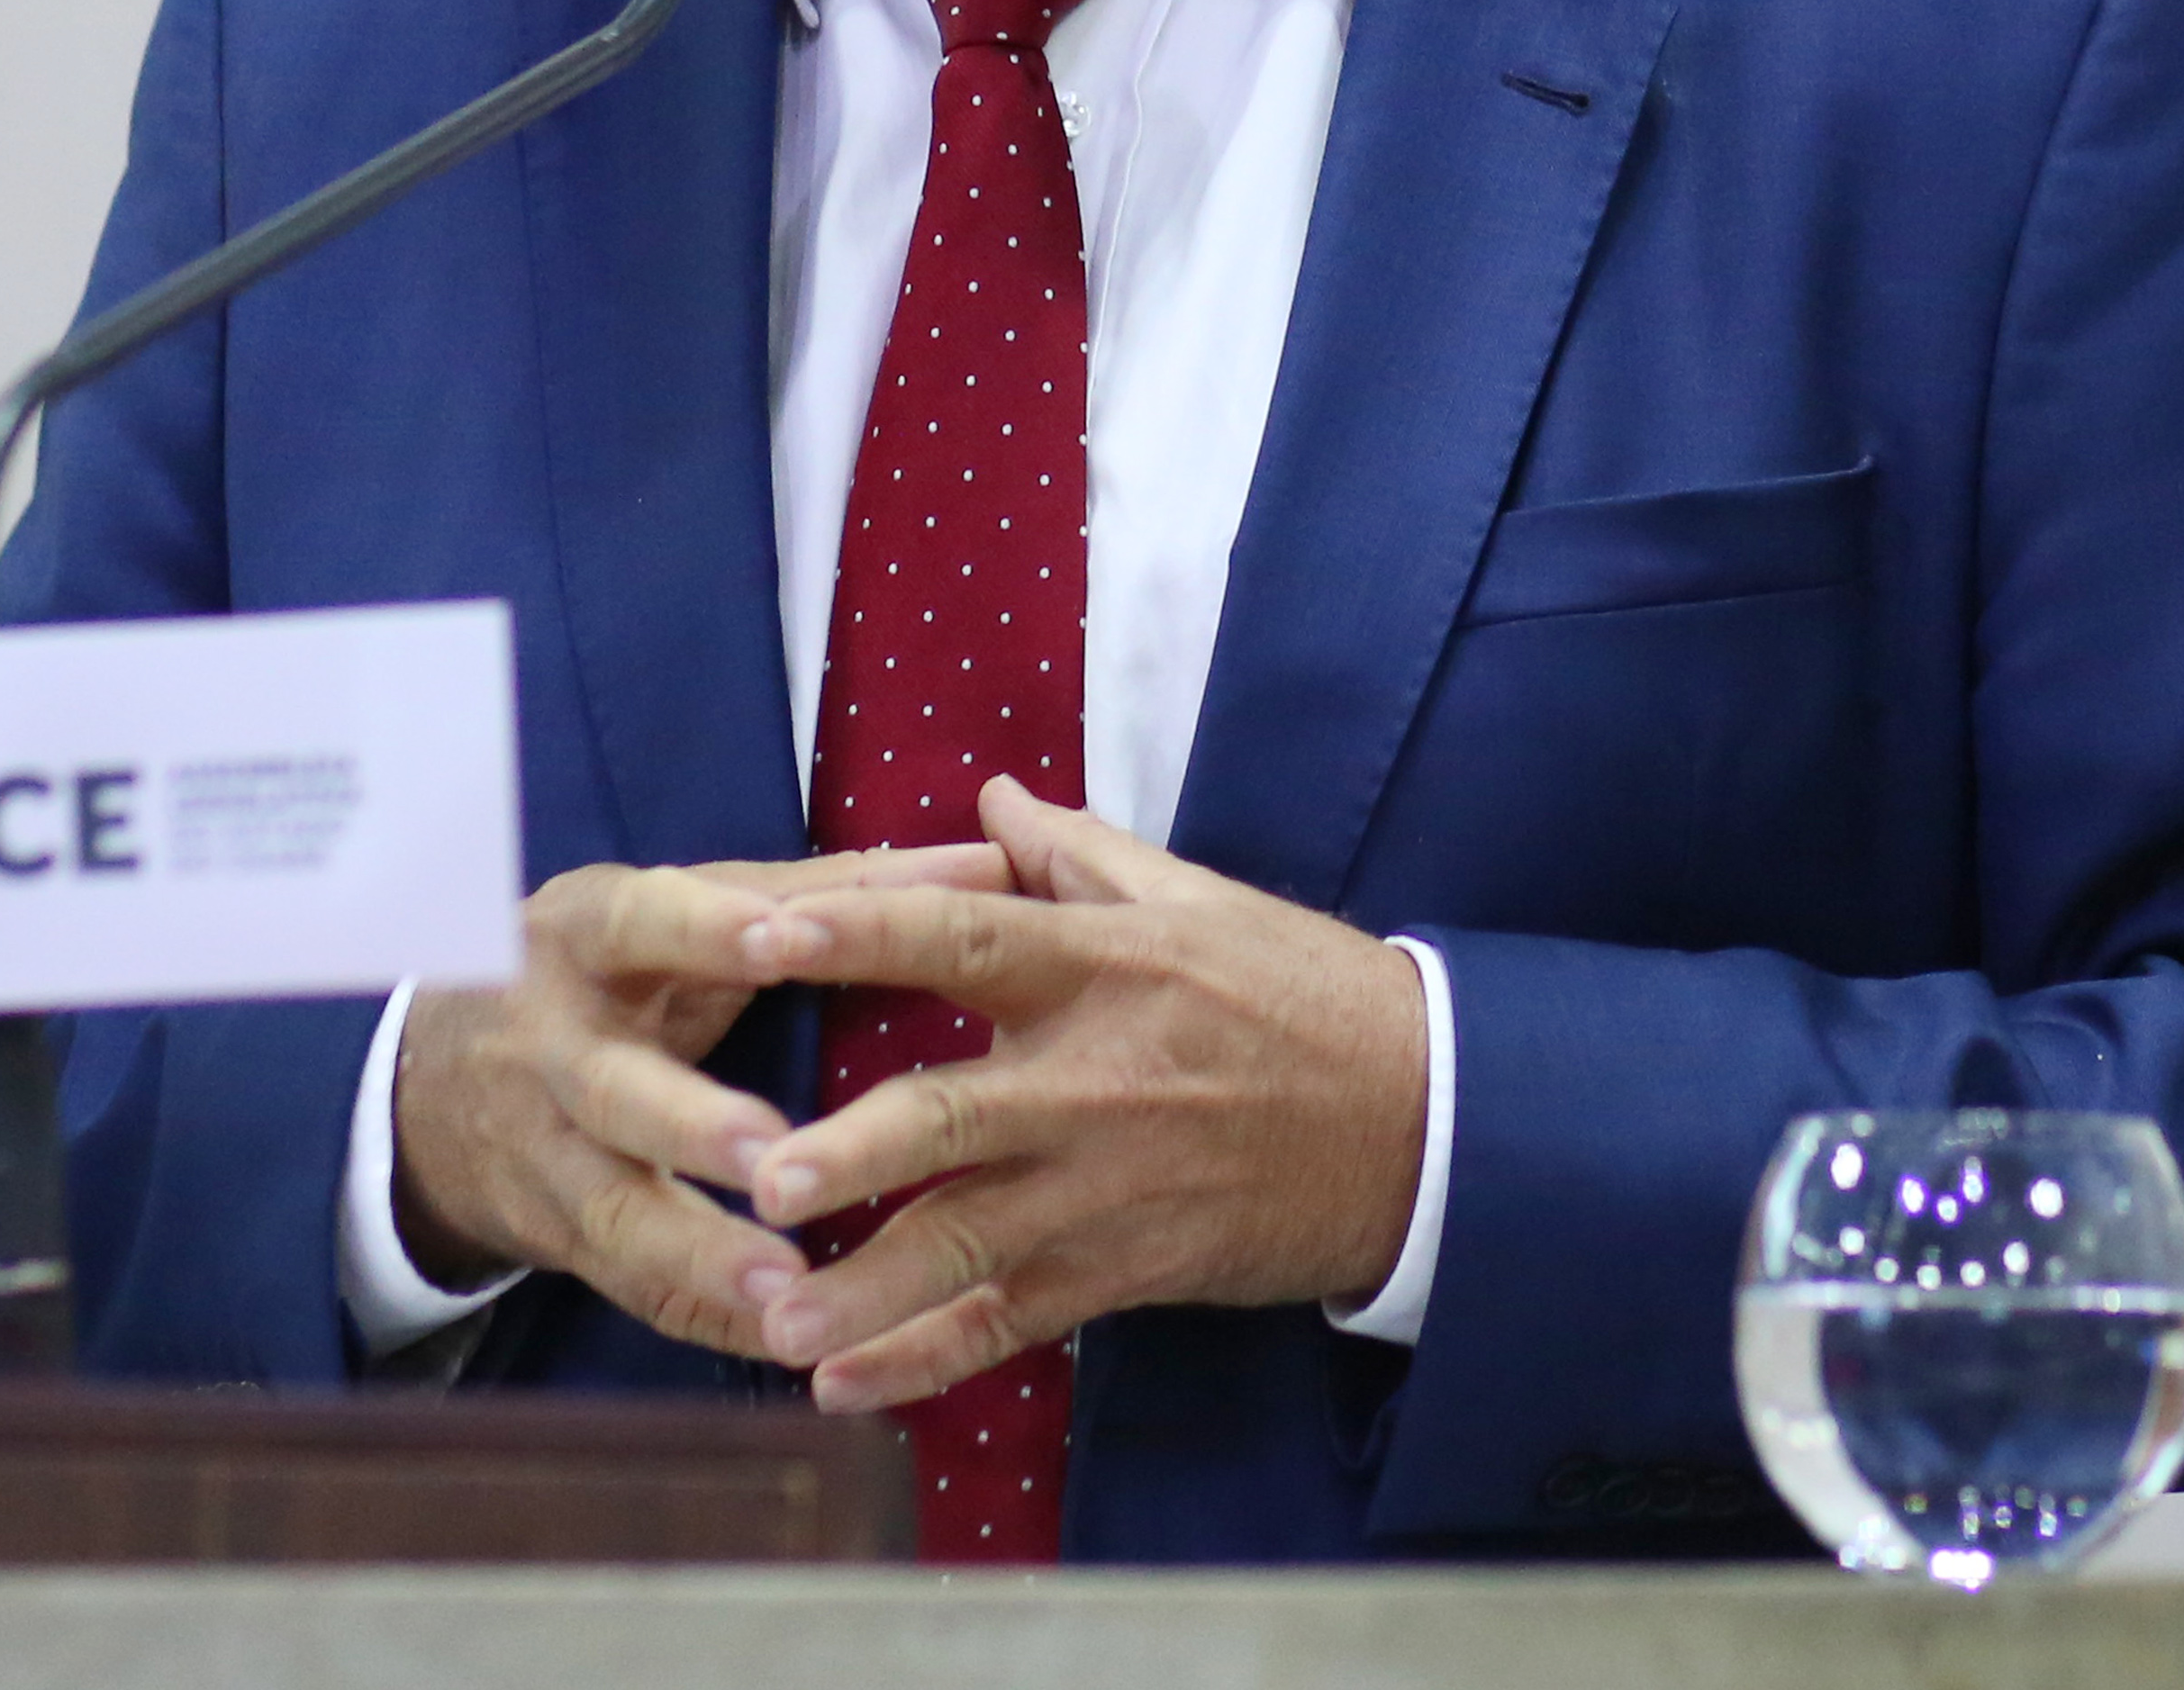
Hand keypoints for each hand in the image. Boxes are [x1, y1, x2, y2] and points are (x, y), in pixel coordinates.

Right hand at [391, 844, 1007, 1357]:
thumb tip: (987, 865)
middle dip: (690, 1126)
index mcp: (585, 935)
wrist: (434, 1078)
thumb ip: (825, 894)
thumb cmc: (610, 969)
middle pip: (613, 1090)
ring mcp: (545, 1154)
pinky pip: (634, 1291)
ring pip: (616, 1215)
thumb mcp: (679, 911)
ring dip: (701, 1258)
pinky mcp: (558, 1238)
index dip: (706, 932)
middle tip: (773, 1156)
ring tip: (790, 1294)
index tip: (780, 943)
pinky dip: (710, 1320)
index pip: (642, 923)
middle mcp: (550, 1045)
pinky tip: (788, 1343)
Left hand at [732, 778, 1427, 1413]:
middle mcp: (1094, 1081)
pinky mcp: (1129, 1270)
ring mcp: (1109, 1188)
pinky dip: (929, 1359)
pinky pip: (1014, 1322)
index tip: (764, 933)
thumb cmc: (1304, 993)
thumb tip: (987, 797)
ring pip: (970, 1244)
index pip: (963, 936)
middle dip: (852, 1154)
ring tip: (772, 1320)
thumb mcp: (1200, 900)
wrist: (1426, 1121)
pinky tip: (848, 1385)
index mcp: (1104, 966)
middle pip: (953, 1118)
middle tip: (757, 1180)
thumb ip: (1077, 853)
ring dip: (868, 1290)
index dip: (862, 931)